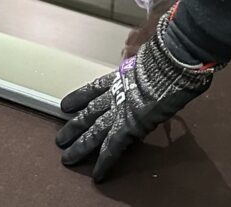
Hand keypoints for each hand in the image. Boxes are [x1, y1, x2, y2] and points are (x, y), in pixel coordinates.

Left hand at [55, 6, 218, 182]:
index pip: (94, 88)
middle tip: (61, 137)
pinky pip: (113, 147)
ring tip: (67, 157)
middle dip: (74, 126)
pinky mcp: (128, 126)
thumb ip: (145, 68)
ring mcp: (120, 110)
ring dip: (81, 145)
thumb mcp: (151, 60)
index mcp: (122, 76)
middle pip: (89, 112)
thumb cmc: (167, 58)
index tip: (66, 104)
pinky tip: (97, 172)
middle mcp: (116, 93)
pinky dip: (105, 161)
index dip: (79, 97)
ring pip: (94, 131)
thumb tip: (152, 68)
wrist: (169, 63)